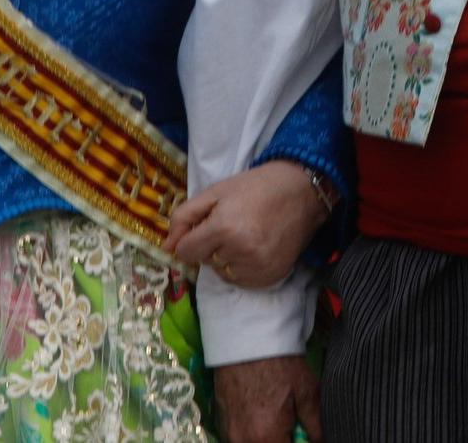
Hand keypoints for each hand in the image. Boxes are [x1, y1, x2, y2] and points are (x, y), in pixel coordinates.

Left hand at [167, 161, 329, 288]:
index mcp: (224, 228)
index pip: (186, 252)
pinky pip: (241, 281)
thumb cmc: (255, 187)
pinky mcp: (271, 277)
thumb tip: (166, 247)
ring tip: (246, 235)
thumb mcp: (215, 192)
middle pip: (205, 262)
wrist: (301, 191)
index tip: (206, 226)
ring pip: (222, 273)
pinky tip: (255, 248)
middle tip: (233, 224)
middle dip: (211, 246)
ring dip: (227, 258)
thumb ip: (184, 217)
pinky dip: (243, 268)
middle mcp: (241, 252)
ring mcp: (258, 267)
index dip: (192, 238)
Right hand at [214, 355, 320, 442]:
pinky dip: (250, 435)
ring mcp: (227, 433)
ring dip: (266, 439)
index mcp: (266, 438)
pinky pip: (237, 440)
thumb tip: (322, 442)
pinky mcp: (219, 422)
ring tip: (275, 420)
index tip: (300, 434)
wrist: (247, 337)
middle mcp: (242, 441)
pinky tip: (259, 417)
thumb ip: (316, 427)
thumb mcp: (307, 392)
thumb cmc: (281, 364)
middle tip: (290, 427)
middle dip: (281, 440)